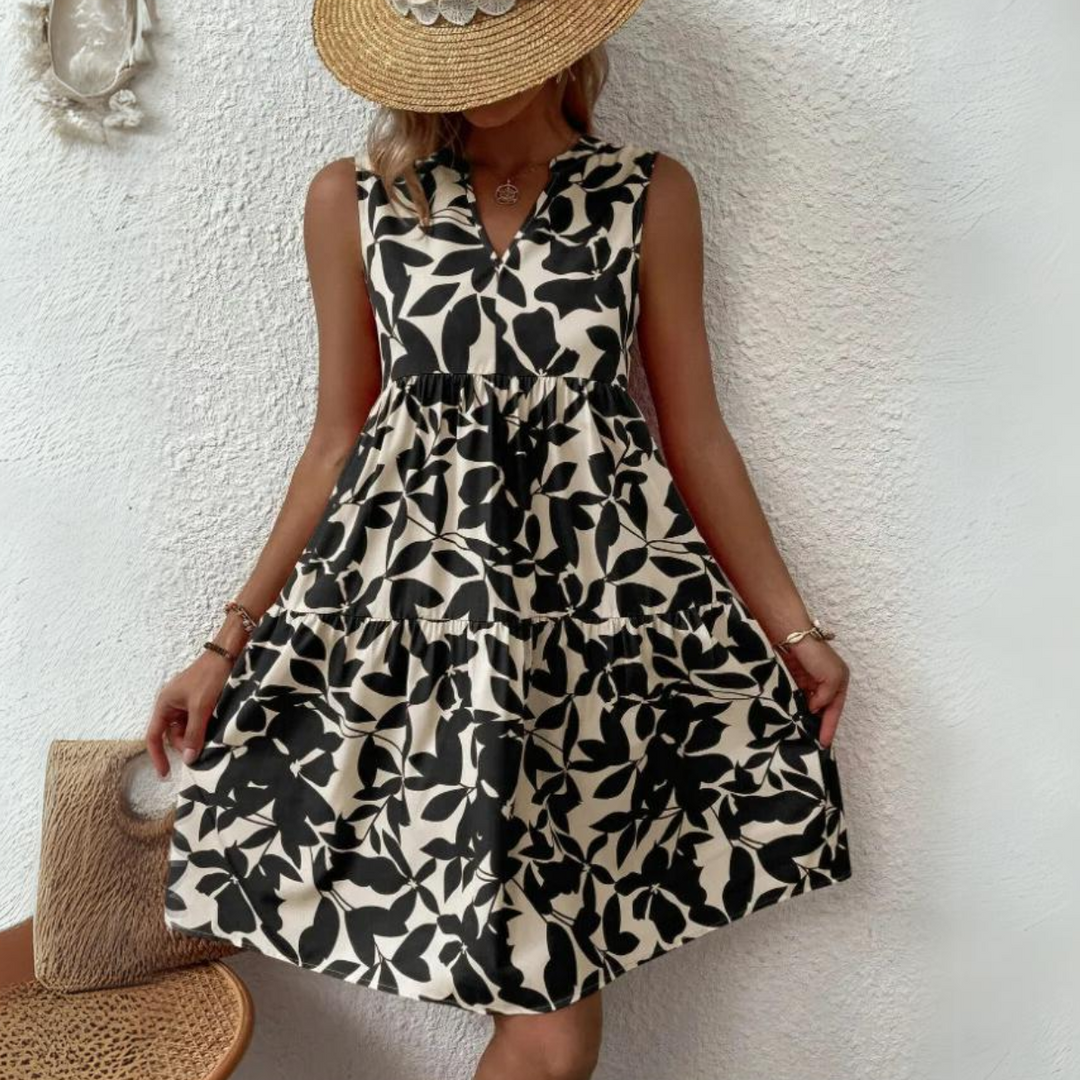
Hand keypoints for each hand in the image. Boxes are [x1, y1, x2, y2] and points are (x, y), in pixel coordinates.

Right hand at [146, 653, 231, 777]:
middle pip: (172, 735)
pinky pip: (195, 720)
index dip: (157, 757)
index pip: (153, 736)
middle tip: (203, 748)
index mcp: (164, 704)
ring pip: (185, 728)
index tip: (166, 775)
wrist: (227, 653)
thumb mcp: (202, 707)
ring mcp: (184, 702)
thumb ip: (194, 734)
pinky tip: (214, 728)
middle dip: (185, 744)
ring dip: (195, 736)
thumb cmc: (210, 677)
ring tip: (211, 736)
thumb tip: (188, 759)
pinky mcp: (197, 700)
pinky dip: (202, 727)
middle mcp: (170, 704)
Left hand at [779, 638, 848, 749]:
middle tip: (814, 744)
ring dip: (808, 719)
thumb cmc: (815, 654)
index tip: (825, 743)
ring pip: (810, 706)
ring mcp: (810, 682)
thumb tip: (814, 710)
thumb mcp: (830, 676)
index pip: (835, 710)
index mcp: (840, 682)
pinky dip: (797, 709)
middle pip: (824, 709)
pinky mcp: (795, 680)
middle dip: (820, 725)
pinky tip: (793, 720)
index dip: (830, 727)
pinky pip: (798, 699)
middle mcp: (826, 683)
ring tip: (803, 736)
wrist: (790, 636)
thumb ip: (826, 697)